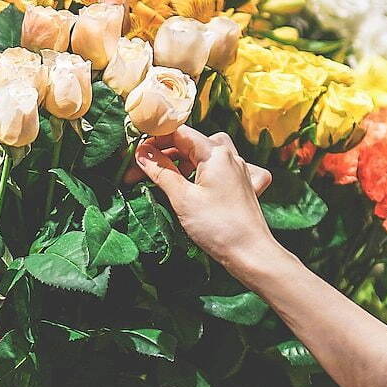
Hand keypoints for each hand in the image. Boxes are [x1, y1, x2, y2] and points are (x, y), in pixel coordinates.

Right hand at [130, 127, 278, 281]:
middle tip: (141, 172)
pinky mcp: (246, 186)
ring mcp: (241, 170)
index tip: (136, 153)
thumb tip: (142, 153)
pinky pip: (228, 168)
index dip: (154, 140)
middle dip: (165, 154)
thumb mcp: (182, 198)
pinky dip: (213, 171)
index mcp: (215, 153)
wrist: (250, 253)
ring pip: (208, 154)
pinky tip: (208, 181)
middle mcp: (230, 156)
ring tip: (169, 178)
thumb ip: (161, 171)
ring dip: (185, 161)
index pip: (179, 133)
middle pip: (192, 143)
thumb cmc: (216, 226)